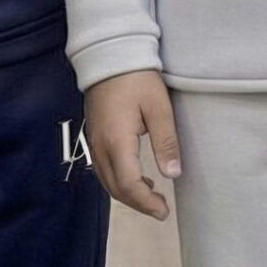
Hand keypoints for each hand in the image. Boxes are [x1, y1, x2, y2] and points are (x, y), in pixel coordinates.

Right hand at [85, 71, 180, 221]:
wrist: (109, 56)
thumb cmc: (138, 79)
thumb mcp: (159, 108)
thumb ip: (165, 142)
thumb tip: (173, 174)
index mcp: (117, 141)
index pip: (128, 184)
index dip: (146, 203)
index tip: (164, 211)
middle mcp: (100, 147)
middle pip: (115, 188)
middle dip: (137, 204)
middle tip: (161, 209)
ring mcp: (93, 142)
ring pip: (106, 181)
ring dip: (127, 194)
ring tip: (151, 196)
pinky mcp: (93, 137)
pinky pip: (102, 169)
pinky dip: (118, 181)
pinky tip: (135, 178)